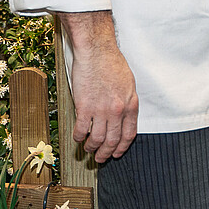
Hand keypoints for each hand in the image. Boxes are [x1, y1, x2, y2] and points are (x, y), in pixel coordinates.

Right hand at [58, 12, 138, 161]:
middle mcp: (117, 110)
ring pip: (96, 139)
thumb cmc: (112, 63)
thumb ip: (128, 102)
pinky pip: (81, 129)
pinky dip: (78, 137)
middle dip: (106, 153)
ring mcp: (101, 109)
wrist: (96, 51)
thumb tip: (125, 117)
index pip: (129, 134)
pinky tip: (77, 137)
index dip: (122, 147)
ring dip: (91, 148)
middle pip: (112, 140)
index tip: (117, 153)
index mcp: (130, 104)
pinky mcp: (84, 106)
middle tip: (101, 158)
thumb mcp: (129, 83)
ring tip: (88, 149)